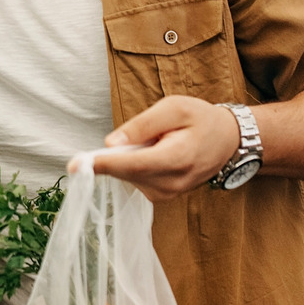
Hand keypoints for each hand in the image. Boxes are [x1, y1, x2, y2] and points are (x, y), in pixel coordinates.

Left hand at [93, 96, 239, 200]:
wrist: (228, 142)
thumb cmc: (200, 120)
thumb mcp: (174, 108)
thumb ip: (142, 124)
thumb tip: (111, 143)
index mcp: (177, 159)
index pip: (132, 165)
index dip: (102, 164)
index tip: (75, 166)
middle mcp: (171, 183)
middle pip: (125, 171)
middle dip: (113, 155)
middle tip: (133, 135)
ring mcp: (166, 194)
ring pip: (127, 176)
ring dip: (128, 157)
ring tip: (156, 142)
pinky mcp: (160, 197)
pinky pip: (134, 179)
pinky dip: (134, 165)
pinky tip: (154, 153)